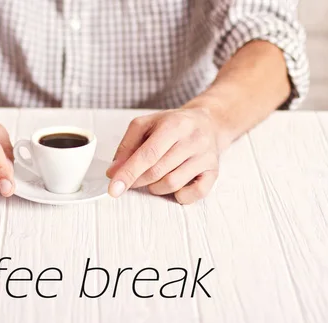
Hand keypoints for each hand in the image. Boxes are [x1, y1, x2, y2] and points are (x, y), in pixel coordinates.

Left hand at [106, 107, 225, 203]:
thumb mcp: (146, 125)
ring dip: (155, 187)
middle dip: (138, 181)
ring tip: (153, 178)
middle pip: (158, 171)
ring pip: (173, 184)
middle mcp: (193, 140)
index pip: (148, 154)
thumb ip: (127, 146)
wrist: (209, 122)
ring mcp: (206, 157)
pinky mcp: (214, 172)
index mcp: (174, 125)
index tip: (113, 189)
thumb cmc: (173, 125)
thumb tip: (113, 171)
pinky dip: (179, 195)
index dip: (128, 173)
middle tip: (131, 181)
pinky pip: (194, 194)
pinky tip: (174, 186)